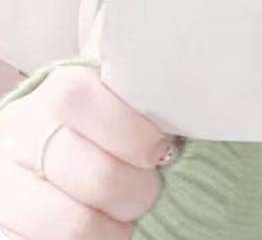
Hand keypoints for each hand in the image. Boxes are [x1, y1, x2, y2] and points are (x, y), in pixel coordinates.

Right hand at [0, 66, 180, 239]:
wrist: (35, 147)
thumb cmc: (96, 124)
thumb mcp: (113, 101)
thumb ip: (142, 108)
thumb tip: (187, 133)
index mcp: (61, 93)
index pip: (85, 102)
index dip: (132, 133)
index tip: (161, 151)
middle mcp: (25, 137)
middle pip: (97, 175)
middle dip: (138, 193)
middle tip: (149, 194)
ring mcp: (7, 186)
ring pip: (71, 224)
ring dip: (111, 232)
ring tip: (124, 224)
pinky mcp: (1, 227)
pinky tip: (97, 235)